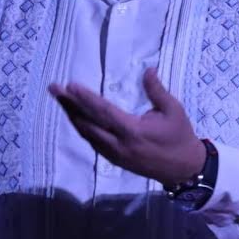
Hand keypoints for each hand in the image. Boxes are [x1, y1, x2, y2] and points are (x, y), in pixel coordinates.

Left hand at [49, 68, 205, 183]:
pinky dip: (82, 128)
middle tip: (54, 88)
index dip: (85, 99)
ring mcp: (115, 154)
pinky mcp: (115, 160)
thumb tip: (148, 70)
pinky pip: (93, 142)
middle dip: (69, 105)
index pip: (104, 112)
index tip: (70, 86)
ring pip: (87, 134)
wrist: (184, 169)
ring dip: (72, 116)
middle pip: (88, 122)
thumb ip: (157, 91)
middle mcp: (119, 144)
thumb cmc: (180, 136)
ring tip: (60, 99)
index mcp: (133, 131)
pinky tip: (75, 117)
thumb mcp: (173, 110)